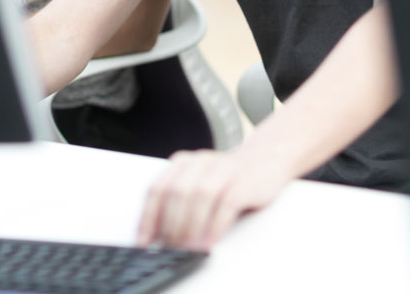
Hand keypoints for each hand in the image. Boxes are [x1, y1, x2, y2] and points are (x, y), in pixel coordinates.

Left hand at [136, 145, 291, 250]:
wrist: (265, 161)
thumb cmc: (226, 180)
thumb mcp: (198, 185)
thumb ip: (178, 203)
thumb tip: (157, 236)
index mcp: (182, 163)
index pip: (157, 189)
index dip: (148, 216)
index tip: (144, 240)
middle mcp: (200, 162)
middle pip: (177, 192)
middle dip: (170, 224)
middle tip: (169, 247)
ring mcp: (223, 169)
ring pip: (200, 196)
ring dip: (191, 225)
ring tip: (187, 248)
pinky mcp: (244, 181)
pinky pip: (227, 203)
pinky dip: (215, 225)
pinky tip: (210, 242)